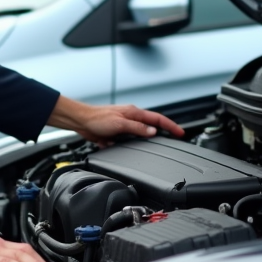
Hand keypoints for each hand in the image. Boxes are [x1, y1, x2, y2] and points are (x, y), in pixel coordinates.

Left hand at [47, 96, 184, 146]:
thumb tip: (152, 132)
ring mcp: (124, 125)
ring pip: (142, 133)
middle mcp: (131, 118)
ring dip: (150, 138)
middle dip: (164, 131)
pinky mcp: (117, 133)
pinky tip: (137, 148)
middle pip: (152, 125)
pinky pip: (130, 139)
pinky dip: (135, 143)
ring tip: (161, 144)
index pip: (157, 119)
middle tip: (175, 137)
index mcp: (134, 113)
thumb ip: (137, 128)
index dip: (170, 126)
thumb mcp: (120, 124)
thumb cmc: (97, 118)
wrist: (81, 121)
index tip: (180, 132)